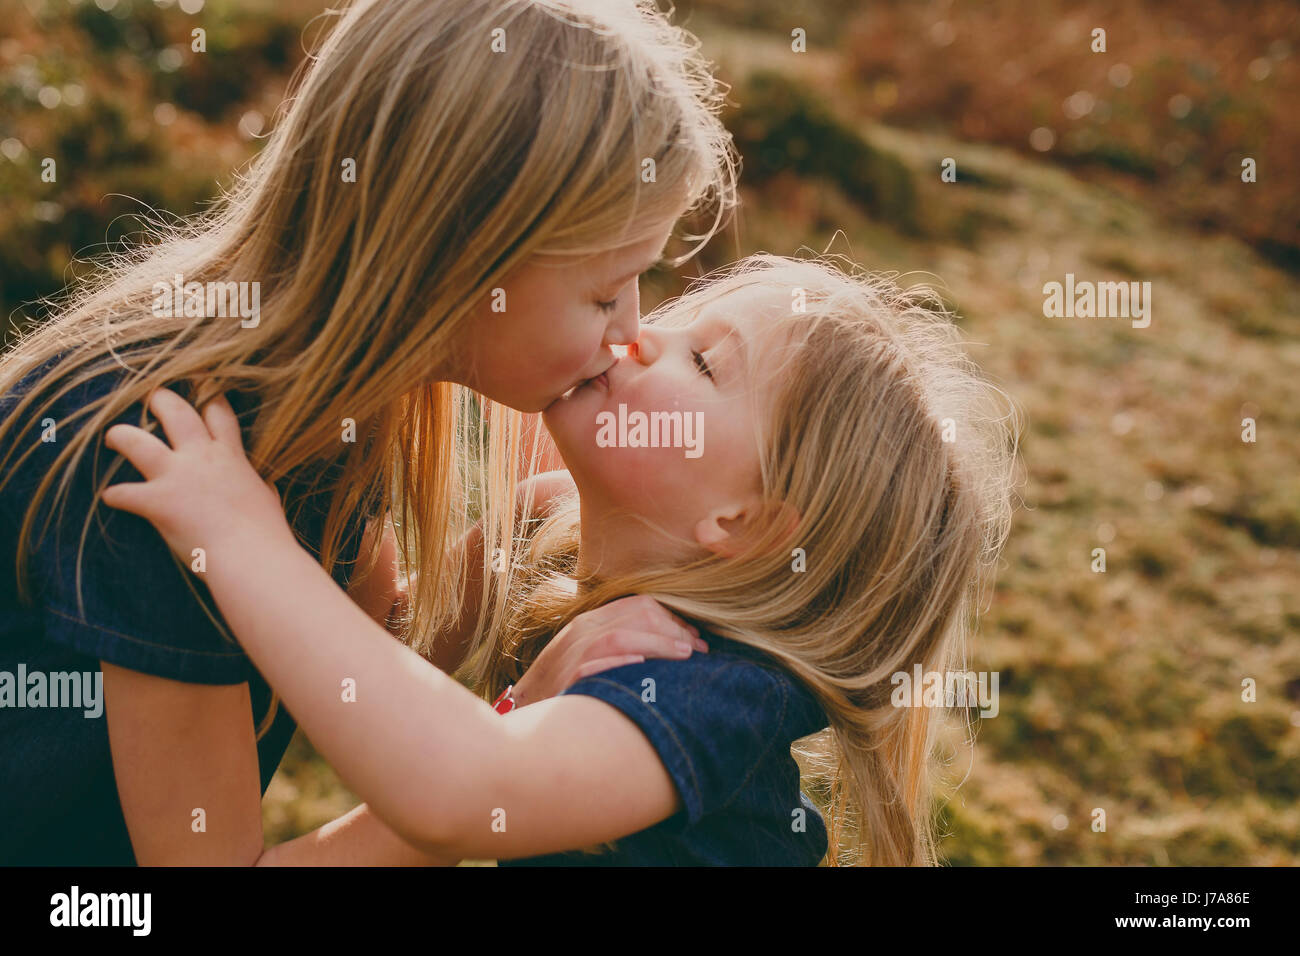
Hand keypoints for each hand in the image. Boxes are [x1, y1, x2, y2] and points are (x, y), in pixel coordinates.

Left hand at [100, 388, 291, 562]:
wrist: (253, 558)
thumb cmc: (267, 534)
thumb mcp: (268, 500)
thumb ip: (260, 487)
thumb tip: (264, 487)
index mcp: (231, 456)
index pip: (218, 412)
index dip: (208, 392)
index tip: (199, 380)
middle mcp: (202, 457)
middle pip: (175, 412)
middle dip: (159, 400)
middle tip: (150, 397)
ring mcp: (177, 477)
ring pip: (136, 441)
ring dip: (120, 436)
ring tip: (113, 436)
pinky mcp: (157, 501)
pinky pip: (124, 493)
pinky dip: (115, 496)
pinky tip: (110, 498)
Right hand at [511, 595, 707, 706]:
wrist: (521, 711)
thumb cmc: (564, 687)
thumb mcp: (589, 656)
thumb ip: (621, 646)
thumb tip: (667, 650)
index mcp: (590, 621)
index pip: (639, 605)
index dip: (673, 618)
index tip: (694, 638)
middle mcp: (582, 630)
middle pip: (637, 616)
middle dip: (674, 630)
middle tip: (699, 650)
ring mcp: (573, 653)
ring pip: (622, 636)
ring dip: (659, 643)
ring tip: (686, 655)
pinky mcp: (567, 677)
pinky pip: (596, 663)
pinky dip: (622, 662)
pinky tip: (644, 667)